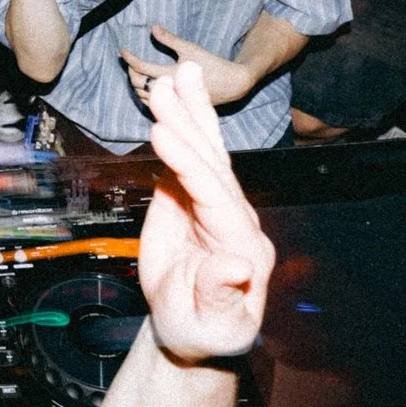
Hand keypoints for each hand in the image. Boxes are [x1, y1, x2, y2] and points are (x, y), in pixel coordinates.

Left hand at [119, 27, 256, 109]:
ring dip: (136, 84)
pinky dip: (145, 94)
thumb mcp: (190, 48)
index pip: (141, 68)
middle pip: (138, 85)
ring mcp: (173, 102)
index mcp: (171, 75)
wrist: (232, 85)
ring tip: (137, 71)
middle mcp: (169, 92)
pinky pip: (153, 104)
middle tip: (130, 61)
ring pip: (143, 97)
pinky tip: (147, 85)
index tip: (122, 51)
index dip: (129, 59)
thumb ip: (170, 40)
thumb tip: (152, 28)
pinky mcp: (177, 108)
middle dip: (131, 72)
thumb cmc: (212, 64)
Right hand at [136, 63, 274, 362]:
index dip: (190, 165)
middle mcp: (236, 218)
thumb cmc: (203, 333)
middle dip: (190, 125)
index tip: (163, 134)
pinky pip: (189, 159)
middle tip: (166, 87)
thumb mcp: (211, 324)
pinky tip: (173, 98)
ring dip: (192, 112)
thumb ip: (222, 294)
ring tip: (180, 72)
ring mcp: (217, 206)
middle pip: (214, 163)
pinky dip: (182, 127)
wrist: (194, 332)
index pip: (216, 197)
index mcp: (242, 245)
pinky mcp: (194, 200)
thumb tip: (238, 264)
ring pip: (207, 152)